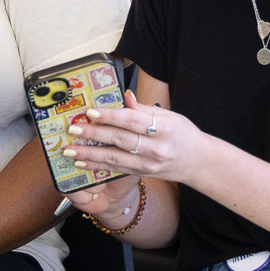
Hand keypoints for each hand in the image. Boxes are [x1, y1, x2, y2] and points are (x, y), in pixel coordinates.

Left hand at [63, 90, 202, 187]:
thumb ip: (144, 109)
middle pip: (120, 140)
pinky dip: (97, 166)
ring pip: (115, 158)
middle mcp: (156, 148)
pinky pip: (116, 169)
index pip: (133, 120)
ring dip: (90, 154)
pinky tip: (82, 162)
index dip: (111, 116)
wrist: (198, 162)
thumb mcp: (170, 116)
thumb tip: (124, 97)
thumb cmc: (183, 134)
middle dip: (94, 134)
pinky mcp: (142, 174)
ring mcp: (149, 164)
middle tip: (74, 129)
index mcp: (164, 128)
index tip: (91, 112)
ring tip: (71, 150)